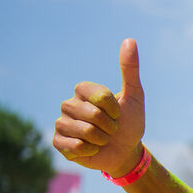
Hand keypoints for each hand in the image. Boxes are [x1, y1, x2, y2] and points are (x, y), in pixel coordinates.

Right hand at [53, 38, 146, 176]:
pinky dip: (90, 151)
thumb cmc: (129, 123)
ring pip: (84, 131)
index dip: (113, 108)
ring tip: (102, 139)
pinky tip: (91, 150)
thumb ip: (130, 70)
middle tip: (111, 129)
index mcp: (83, 91)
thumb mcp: (134, 96)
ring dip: (101, 139)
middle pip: (92, 114)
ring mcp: (62, 123)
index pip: (99, 96)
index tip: (118, 113)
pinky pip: (75, 146)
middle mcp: (68, 104)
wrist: (126, 152)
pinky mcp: (58, 142)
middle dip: (110, 126)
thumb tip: (130, 40)